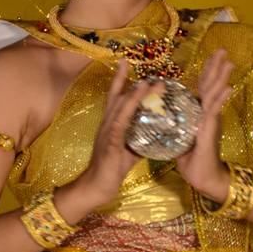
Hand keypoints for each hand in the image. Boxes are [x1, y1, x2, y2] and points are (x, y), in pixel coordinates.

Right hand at [74, 62, 154, 207]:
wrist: (96, 188)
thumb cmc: (111, 170)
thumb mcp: (130, 152)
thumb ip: (140, 141)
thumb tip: (156, 135)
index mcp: (111, 125)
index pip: (115, 98)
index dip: (120, 80)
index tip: (125, 63)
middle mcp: (107, 124)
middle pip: (117, 96)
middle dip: (128, 80)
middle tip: (139, 64)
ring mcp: (107, 132)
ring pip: (121, 107)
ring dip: (136, 94)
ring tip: (151, 82)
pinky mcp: (110, 143)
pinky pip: (121, 123)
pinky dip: (129, 110)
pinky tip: (137, 103)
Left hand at [176, 49, 234, 197]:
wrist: (204, 178)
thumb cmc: (192, 161)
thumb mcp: (180, 140)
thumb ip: (175, 128)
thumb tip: (163, 121)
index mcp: (199, 114)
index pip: (202, 88)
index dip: (206, 73)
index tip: (211, 57)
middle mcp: (206, 114)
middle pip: (210, 85)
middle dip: (216, 68)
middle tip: (223, 50)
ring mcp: (210, 120)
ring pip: (214, 94)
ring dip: (221, 77)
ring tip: (229, 62)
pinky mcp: (209, 129)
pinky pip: (214, 110)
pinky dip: (220, 98)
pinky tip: (228, 87)